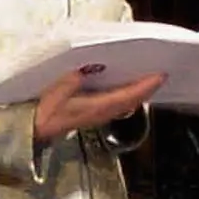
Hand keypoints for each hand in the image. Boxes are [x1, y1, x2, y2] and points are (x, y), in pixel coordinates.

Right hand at [37, 67, 166, 141]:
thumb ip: (72, 80)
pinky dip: (130, 95)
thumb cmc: (45, 111)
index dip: (145, 86)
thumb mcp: (56, 91)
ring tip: (150, 78)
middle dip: (148, 88)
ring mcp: (101, 115)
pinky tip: (130, 86)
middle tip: (161, 73)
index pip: (127, 96)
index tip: (160, 75)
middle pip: (133, 101)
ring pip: (128, 104)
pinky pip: (120, 104)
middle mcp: (103, 113)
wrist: (37, 128)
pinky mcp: (97, 115)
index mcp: (96, 107)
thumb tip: (86, 70)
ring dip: (140, 92)